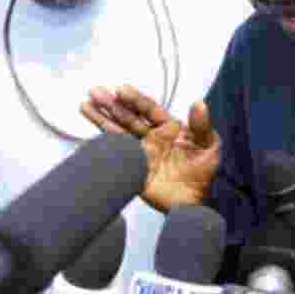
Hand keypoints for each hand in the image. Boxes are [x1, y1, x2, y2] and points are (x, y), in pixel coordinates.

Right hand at [81, 85, 220, 212]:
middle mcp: (152, 136)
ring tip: (86, 105)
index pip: (149, 109)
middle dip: (113, 105)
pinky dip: (103, 141)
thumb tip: (199, 103)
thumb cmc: (203, 173)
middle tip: (96, 92)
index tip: (121, 90)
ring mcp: (140, 151)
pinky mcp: (132, 166)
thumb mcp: (208, 146)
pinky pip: (116, 151)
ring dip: (102, 118)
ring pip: (118, 130)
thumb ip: (202, 126)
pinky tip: (92, 131)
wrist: (191, 202)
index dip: (135, 100)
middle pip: (129, 117)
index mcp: (169, 127)